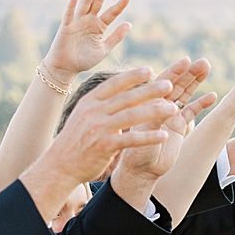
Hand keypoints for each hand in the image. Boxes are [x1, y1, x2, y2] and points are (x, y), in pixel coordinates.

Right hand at [20, 68, 175, 217]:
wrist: (60, 165)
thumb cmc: (76, 141)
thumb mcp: (85, 116)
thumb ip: (102, 106)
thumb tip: (120, 95)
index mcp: (90, 102)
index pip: (114, 84)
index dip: (132, 76)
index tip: (150, 69)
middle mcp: (94, 112)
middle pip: (126, 97)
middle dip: (150, 90)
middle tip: (170, 84)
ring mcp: (99, 128)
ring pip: (131, 116)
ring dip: (154, 111)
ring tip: (174, 109)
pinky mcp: (104, 146)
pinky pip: (131, 140)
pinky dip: (148, 137)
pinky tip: (164, 136)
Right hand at [44, 0, 131, 76]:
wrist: (66, 67)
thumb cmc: (84, 59)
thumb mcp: (104, 49)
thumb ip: (116, 37)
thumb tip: (129, 24)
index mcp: (99, 26)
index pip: (112, 12)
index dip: (119, 4)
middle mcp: (89, 20)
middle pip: (98, 1)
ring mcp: (77, 21)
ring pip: (85, 3)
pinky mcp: (66, 26)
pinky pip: (69, 14)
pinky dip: (72, 5)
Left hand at [112, 57, 213, 187]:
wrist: (142, 170)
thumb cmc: (136, 153)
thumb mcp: (144, 135)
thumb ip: (155, 119)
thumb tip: (167, 105)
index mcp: (147, 104)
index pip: (162, 83)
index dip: (174, 72)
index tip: (185, 61)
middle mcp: (159, 106)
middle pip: (176, 84)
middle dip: (189, 72)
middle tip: (203, 62)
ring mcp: (169, 114)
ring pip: (185, 94)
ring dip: (196, 81)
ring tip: (207, 67)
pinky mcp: (178, 126)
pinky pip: (192, 111)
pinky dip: (202, 103)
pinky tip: (213, 95)